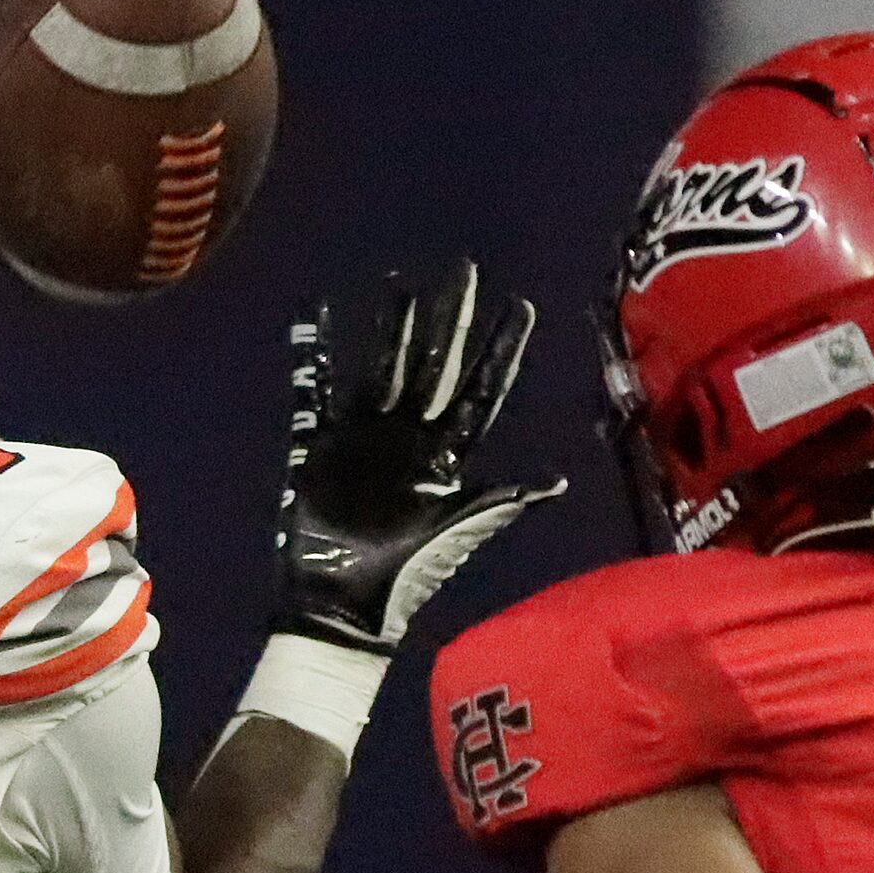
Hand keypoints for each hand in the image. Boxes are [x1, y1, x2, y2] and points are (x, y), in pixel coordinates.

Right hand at [274, 260, 564, 653]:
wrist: (346, 600)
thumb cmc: (410, 570)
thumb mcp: (464, 528)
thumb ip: (503, 499)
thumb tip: (558, 480)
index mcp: (449, 453)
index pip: (482, 391)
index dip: (500, 352)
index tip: (520, 309)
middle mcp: (412, 435)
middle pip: (435, 365)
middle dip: (449, 321)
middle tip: (464, 272)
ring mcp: (368, 434)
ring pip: (385, 366)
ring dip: (394, 327)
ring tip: (403, 283)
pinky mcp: (323, 441)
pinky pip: (317, 387)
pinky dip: (315, 353)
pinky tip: (317, 317)